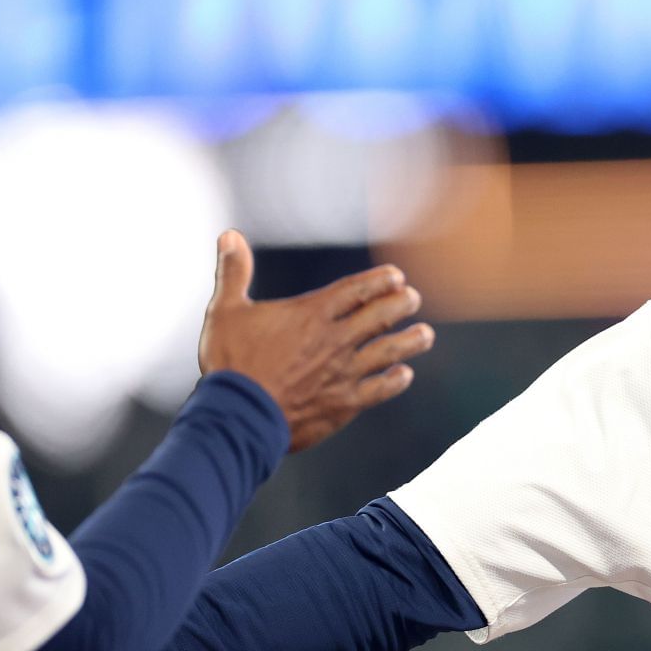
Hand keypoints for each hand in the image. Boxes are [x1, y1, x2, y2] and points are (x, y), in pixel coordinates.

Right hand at [197, 230, 435, 452]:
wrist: (238, 415)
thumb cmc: (229, 362)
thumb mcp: (224, 310)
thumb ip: (233, 272)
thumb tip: (228, 235)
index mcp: (310, 314)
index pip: (355, 290)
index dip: (379, 281)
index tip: (397, 276)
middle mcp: (334, 340)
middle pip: (379, 316)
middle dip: (401, 304)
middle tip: (414, 298)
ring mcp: (343, 373)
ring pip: (387, 351)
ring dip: (410, 341)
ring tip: (426, 334)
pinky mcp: (344, 404)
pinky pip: (378, 390)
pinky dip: (394, 381)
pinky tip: (404, 375)